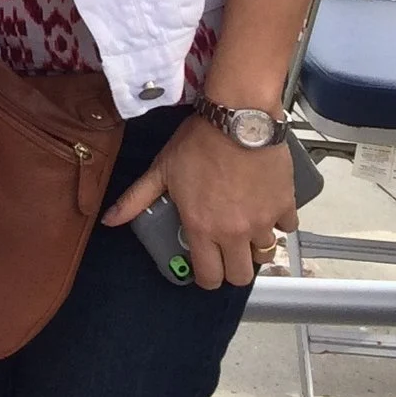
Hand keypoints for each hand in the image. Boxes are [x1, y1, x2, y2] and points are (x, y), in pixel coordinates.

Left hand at [102, 112, 296, 289]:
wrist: (237, 119)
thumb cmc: (196, 143)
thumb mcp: (161, 171)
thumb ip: (135, 200)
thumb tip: (108, 221)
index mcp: (201, 227)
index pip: (209, 277)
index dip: (205, 277)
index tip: (204, 267)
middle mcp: (234, 232)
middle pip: (241, 277)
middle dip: (233, 270)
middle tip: (226, 251)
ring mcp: (263, 221)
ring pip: (266, 254)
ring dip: (256, 245)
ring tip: (245, 227)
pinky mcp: (285, 206)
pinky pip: (287, 228)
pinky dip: (278, 222)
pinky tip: (266, 207)